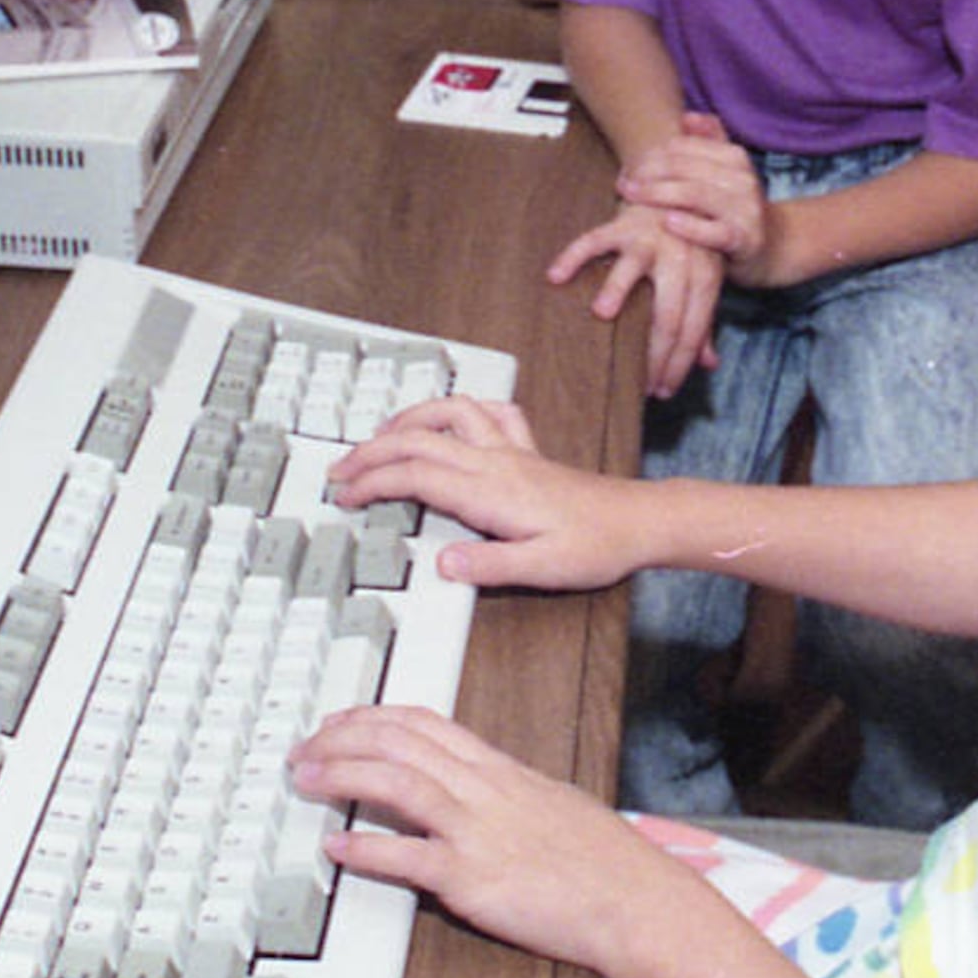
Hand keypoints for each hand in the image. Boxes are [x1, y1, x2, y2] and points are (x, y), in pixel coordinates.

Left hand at [285, 706, 712, 974]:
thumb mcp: (552, 807)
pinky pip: (408, 857)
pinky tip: (337, 848)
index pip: (425, 723)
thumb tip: (477, 794)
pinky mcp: (474, 879)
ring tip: (306, 777)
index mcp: (502, 771)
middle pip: (400, 742)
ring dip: (341, 775)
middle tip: (305, 747)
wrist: (636, 900)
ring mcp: (478, 832)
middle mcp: (485, 791)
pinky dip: (366, 849)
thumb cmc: (605, 862)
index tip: (342, 721)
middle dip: (342, 738)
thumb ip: (508, 795)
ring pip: (397, 782)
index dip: (374, 717)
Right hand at [328, 396, 646, 593]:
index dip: (373, 483)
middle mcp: (494, 462)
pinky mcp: (525, 452)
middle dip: (371, 450)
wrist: (636, 522)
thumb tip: (442, 562)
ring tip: (380, 435)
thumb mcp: (541, 569)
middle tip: (341, 472)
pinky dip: (461, 407)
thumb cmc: (594, 546)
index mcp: (489, 491)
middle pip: (418, 439)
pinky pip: (490, 412)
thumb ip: (488, 564)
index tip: (347, 497)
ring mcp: (509, 451)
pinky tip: (450, 416)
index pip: (415, 476)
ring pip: (449, 412)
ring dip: (409, 418)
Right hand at [545, 200, 723, 398]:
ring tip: (601, 315)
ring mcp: (650, 238)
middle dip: (655, 351)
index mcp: (705, 275)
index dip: (679, 363)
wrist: (678, 187)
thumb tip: (709, 364)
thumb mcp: (704, 279)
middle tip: (638, 383)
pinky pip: (594, 239)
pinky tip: (555, 276)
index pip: (693, 328)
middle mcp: (680, 256)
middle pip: (668, 311)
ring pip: (634, 267)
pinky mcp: (622, 222)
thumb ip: (704, 321)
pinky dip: (573, 256)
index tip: (662, 390)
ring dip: (617, 289)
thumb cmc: (688, 245)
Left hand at [616, 111, 775, 283]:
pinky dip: (691, 226)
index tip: (629, 168)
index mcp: (735, 158)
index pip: (684, 148)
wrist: (771, 247)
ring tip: (631, 196)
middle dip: (649, 174)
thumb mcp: (725, 173)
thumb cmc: (733, 208)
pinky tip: (667, 222)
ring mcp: (747, 209)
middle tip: (622, 184)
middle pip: (686, 169)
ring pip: (696, 195)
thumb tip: (687, 116)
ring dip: (658, 194)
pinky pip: (715, 232)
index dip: (652, 156)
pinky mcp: (746, 240)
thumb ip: (710, 142)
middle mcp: (743, 179)